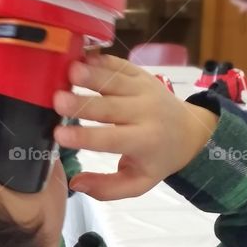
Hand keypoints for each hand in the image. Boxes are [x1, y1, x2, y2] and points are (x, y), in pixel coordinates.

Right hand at [52, 55, 217, 200]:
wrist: (189, 131)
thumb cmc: (157, 159)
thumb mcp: (139, 183)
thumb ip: (107, 188)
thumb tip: (75, 183)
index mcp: (144, 142)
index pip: (111, 139)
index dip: (84, 137)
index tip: (59, 135)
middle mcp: (146, 113)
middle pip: (110, 107)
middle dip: (83, 103)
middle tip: (57, 100)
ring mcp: (145, 89)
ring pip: (115, 81)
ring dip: (91, 74)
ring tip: (68, 71)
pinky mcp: (141, 74)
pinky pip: (119, 65)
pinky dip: (100, 60)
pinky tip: (80, 58)